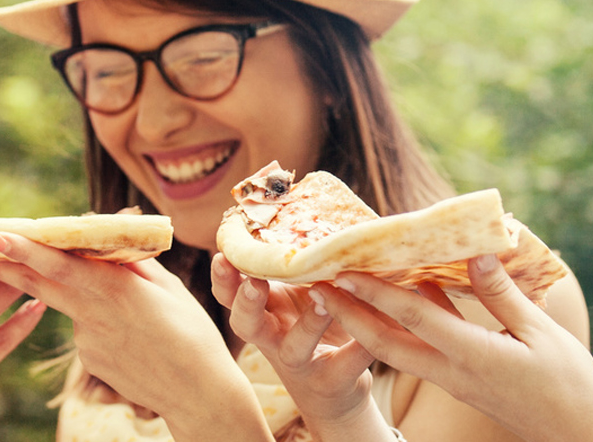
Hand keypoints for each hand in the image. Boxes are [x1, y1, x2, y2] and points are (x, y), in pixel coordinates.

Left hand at [0, 235, 268, 439]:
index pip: (59, 267)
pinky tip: (130, 337)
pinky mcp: (88, 361)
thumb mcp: (168, 287)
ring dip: (79, 295)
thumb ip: (131, 262)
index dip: (24, 250)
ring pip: (71, 306)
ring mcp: (87, 343)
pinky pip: (85, 329)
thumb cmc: (192, 333)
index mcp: (116, 291)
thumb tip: (105, 232)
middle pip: (40, 286)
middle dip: (5, 267)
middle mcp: (94, 316)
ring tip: (133, 313)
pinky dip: (98, 322)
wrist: (198, 394)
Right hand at [211, 254, 377, 426]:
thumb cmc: (318, 326)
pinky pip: (344, 365)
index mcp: (266, 308)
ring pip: (293, 347)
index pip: (231, 292)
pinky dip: (358, 350)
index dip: (223, 276)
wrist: (336, 391)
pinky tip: (370, 336)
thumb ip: (304, 262)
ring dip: (307, 323)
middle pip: (245, 323)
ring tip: (322, 300)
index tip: (222, 254)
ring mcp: (300, 361)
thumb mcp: (303, 293)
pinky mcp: (331, 380)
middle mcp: (274, 335)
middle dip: (246, 301)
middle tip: (254, 281)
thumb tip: (322, 200)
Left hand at [320, 254, 592, 441]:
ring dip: (365, 322)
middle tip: (317, 285)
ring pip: (396, 351)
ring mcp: (452, 382)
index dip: (376, 292)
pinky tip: (399, 300)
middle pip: (385, 342)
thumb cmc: (569, 384)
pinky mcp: (458, 384)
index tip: (344, 270)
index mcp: (472, 355)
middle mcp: (452, 372)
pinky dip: (399, 328)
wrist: (576, 436)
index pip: (413, 318)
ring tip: (340, 293)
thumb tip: (476, 254)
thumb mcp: (541, 333)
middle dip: (348, 314)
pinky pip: (418, 353)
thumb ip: (502, 295)